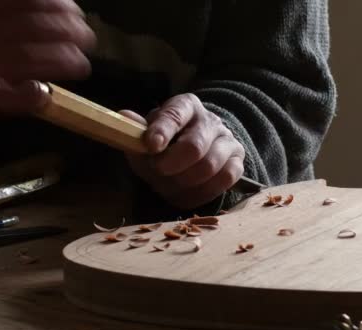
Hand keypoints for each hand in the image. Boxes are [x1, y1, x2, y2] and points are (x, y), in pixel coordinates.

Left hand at [0, 0, 94, 125]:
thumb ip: (13, 99)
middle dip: (71, 34)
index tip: (83, 67)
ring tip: (78, 16)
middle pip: (37, 29)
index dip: (66, 62)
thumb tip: (45, 94)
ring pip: (29, 4)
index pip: (35, 61)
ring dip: (61, 9)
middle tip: (89, 40)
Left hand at [121, 94, 245, 209]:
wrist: (200, 148)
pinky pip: (225, 180)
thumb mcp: (149, 135)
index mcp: (186, 106)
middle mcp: (210, 121)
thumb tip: (123, 118)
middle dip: (172, 165)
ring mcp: (228, 141)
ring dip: (184, 182)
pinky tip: (188, 190)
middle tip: (158, 171)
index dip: (163, 130)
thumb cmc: (168, 143)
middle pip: (194, 147)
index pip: (176, 114)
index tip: (151, 145)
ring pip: (209, 167)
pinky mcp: (238, 162)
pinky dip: (202, 192)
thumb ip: (136, 132)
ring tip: (169, 184)